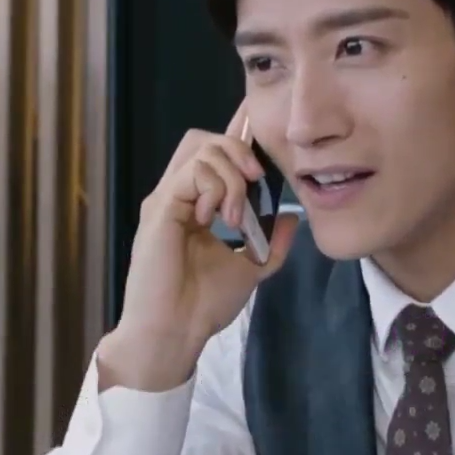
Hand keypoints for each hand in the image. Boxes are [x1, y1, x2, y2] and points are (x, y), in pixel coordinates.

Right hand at [100, 103, 299, 391]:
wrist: (175, 334)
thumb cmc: (202, 305)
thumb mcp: (250, 268)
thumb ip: (271, 243)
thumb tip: (294, 219)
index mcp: (196, 203)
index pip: (212, 152)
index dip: (235, 131)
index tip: (257, 120)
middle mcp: (178, 194)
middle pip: (204, 139)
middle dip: (237, 147)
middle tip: (256, 178)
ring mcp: (166, 199)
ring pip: (200, 149)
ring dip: (230, 173)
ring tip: (235, 213)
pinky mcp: (159, 209)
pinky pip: (190, 174)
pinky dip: (214, 188)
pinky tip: (219, 217)